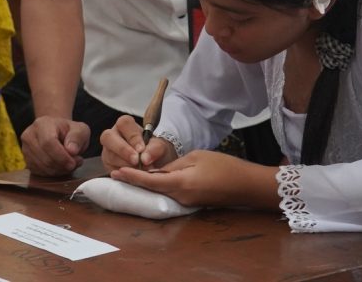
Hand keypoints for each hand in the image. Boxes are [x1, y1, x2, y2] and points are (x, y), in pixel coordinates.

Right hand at [20, 115, 90, 175]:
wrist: (57, 133)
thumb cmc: (68, 131)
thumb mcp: (80, 129)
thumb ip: (77, 137)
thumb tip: (71, 150)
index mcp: (42, 124)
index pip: (48, 142)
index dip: (61, 156)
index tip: (73, 163)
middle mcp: (30, 136)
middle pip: (44, 158)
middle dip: (62, 165)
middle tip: (75, 163)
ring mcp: (26, 149)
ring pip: (42, 167)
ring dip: (59, 170)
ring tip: (70, 164)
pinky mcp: (27, 161)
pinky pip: (39, 173)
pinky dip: (52, 173)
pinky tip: (61, 167)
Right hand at [100, 114, 176, 170]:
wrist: (154, 165)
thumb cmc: (155, 151)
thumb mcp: (160, 147)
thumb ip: (155, 149)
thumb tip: (145, 158)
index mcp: (126, 125)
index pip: (124, 123)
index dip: (132, 136)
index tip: (141, 149)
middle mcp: (113, 136)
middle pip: (108, 137)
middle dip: (123, 150)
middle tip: (136, 161)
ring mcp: (108, 151)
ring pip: (109, 155)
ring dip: (125, 164)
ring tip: (140, 170)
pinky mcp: (108, 166)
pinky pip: (111, 169)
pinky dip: (124, 174)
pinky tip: (134, 176)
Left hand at [110, 150, 276, 208]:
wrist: (246, 185)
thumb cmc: (224, 166)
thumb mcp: (196, 157)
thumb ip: (174, 164)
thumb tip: (159, 171)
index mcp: (180, 184)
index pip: (149, 181)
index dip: (132, 176)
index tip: (115, 172)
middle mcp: (180, 197)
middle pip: (152, 189)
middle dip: (134, 181)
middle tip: (115, 174)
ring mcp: (186, 203)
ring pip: (161, 192)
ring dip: (146, 184)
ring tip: (129, 175)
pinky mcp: (192, 203)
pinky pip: (171, 195)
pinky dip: (160, 187)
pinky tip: (153, 180)